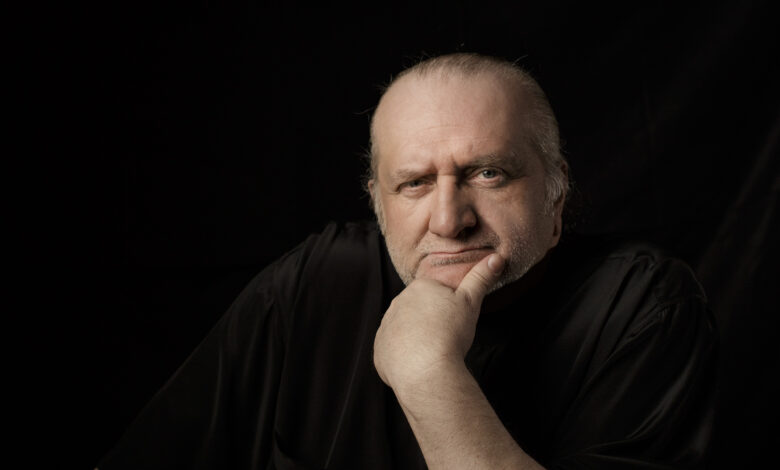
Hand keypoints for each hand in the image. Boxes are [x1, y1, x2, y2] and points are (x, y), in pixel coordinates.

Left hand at [373, 254, 505, 391]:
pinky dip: (404, 357)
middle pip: (417, 311)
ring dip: (415, 338)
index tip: (453, 321)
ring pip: (403, 330)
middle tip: (445, 337)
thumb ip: (480, 278)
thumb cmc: (450, 334)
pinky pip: (392, 350)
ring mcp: (385, 327)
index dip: (446, 308)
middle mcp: (397, 303)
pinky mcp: (379, 350)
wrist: (427, 369)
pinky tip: (418, 363)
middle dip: (429, 321)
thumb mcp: (470, 302)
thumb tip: (496, 257)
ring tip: (432, 351)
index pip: (433, 293)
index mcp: (418, 288)